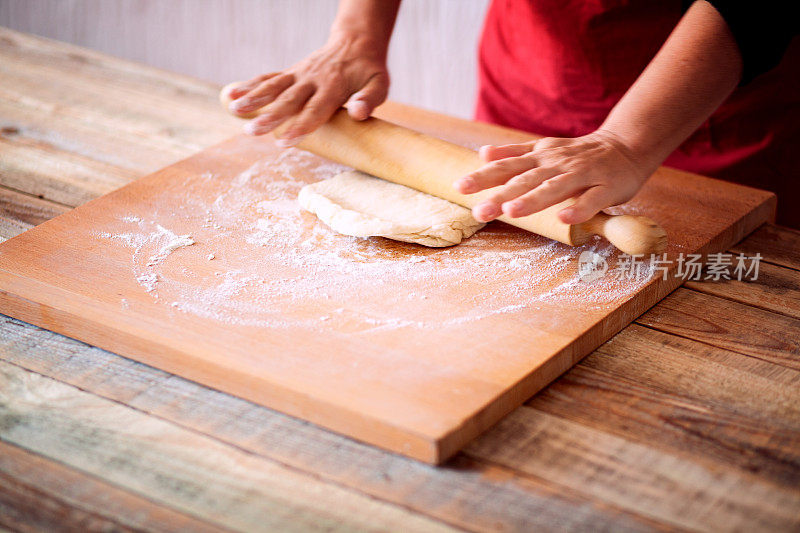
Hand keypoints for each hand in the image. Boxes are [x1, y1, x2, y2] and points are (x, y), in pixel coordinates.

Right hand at [225, 33, 389, 145]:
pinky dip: (250, 85)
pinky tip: (232, 94)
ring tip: (233, 110)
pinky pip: (269, 78)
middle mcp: (313, 80)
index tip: (284, 141)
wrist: (356, 42)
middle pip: (289, 101)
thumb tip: (359, 114)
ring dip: (253, 98)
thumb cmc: (369, 70)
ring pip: (274, 87)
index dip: (300, 126)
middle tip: (251, 132)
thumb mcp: (380, 84)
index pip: (315, 110)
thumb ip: (370, 99)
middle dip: (270, 117)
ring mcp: (300, 74)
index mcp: (334, 87)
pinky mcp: (292, 72)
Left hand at [454, 130, 658, 224]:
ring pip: (555, 188)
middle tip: (479, 212)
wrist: (626, 145)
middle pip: (526, 180)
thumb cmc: (579, 154)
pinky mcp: (606, 187)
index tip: (460, 187)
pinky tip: (564, 218)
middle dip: (501, 196)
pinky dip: (578, 208)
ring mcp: (582, 175)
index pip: (507, 167)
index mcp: (540, 157)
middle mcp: (557, 164)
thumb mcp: (544, 149)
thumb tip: (482, 153)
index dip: (484, 177)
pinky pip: (592, 200)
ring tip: (512, 212)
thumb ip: (514, 154)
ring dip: (533, 200)